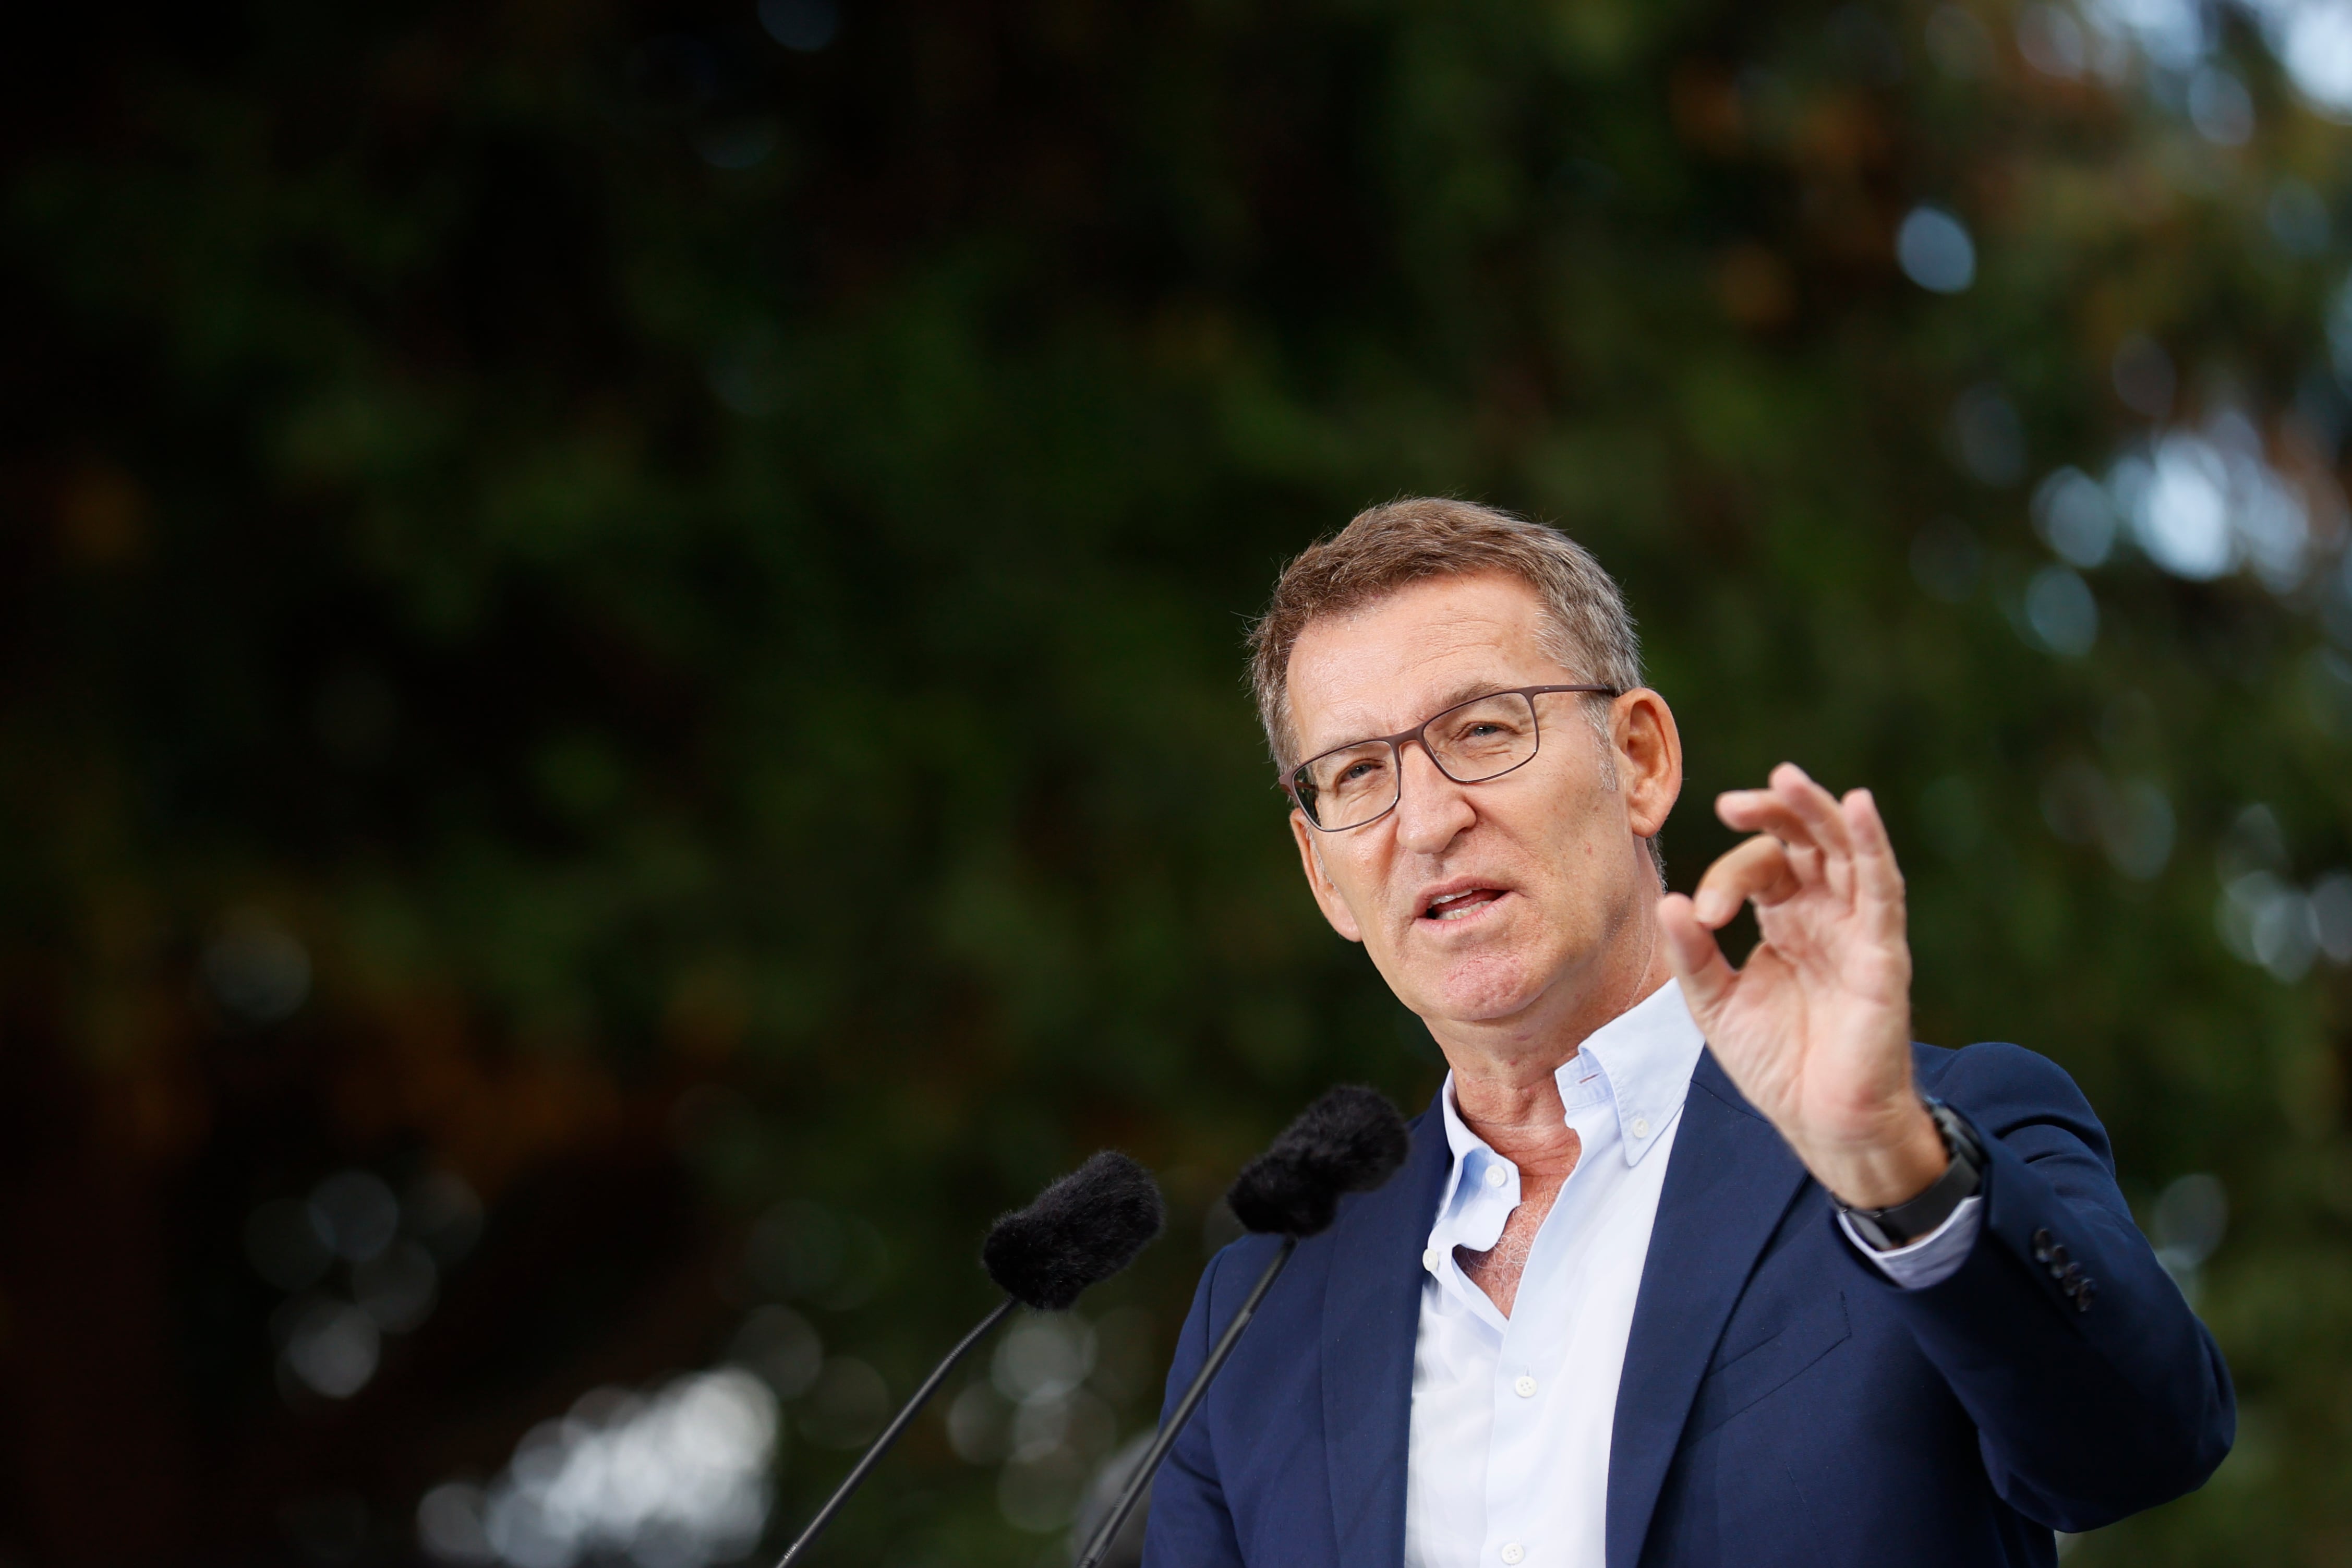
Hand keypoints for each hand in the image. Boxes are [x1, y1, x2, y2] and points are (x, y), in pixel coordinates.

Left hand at [1655, 763, 1945, 1209]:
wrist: (1822, 1124)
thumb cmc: (1777, 1064)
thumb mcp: (1716, 1005)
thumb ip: (1692, 955)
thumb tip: (1669, 902)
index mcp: (1785, 920)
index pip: (1758, 869)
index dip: (1726, 878)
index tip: (1703, 915)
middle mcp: (1823, 914)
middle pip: (1805, 841)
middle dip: (1772, 813)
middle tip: (1730, 802)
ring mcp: (1856, 929)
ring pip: (1844, 851)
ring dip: (1818, 812)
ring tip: (1787, 778)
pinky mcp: (1882, 953)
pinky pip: (1882, 889)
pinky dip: (1872, 845)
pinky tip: (1858, 806)